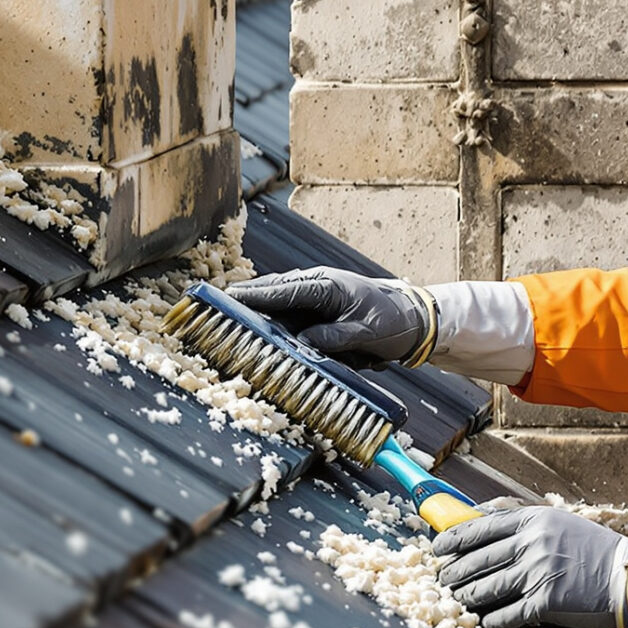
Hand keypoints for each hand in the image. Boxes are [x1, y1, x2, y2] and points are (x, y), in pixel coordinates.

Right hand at [227, 266, 432, 367]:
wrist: (411, 318)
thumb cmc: (391, 322)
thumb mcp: (366, 333)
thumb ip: (336, 337)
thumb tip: (304, 342)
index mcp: (329, 286)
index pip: (286, 290)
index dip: (257, 296)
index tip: (231, 298)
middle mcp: (318, 285)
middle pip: (275, 288)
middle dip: (246, 295)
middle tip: (216, 301)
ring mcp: (316, 294)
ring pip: (278, 297)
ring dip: (255, 302)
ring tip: (226, 309)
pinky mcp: (317, 307)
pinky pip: (288, 308)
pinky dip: (270, 311)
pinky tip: (255, 321)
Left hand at [432, 503, 627, 627]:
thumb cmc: (596, 552)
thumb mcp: (559, 524)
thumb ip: (523, 523)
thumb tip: (479, 518)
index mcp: (533, 521)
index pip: (478, 528)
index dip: (452, 541)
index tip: (438, 549)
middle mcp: (532, 544)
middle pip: (475, 561)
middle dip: (452, 574)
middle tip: (443, 582)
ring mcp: (538, 573)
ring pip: (484, 589)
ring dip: (466, 599)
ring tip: (458, 603)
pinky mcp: (546, 604)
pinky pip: (505, 615)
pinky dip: (491, 621)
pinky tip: (485, 623)